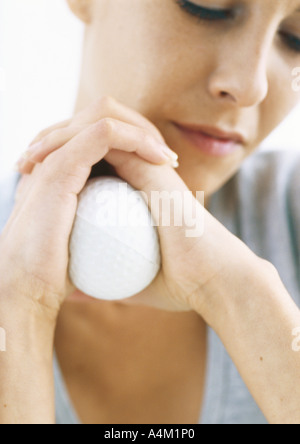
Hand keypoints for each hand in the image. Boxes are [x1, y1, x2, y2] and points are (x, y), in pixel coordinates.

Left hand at [13, 96, 260, 316]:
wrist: (215, 283)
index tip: (29, 180)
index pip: (92, 162)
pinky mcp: (154, 166)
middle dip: (53, 141)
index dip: (58, 163)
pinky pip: (110, 138)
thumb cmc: (179, 284)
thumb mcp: (130, 282)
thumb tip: (74, 291)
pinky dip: (75, 140)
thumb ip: (101, 281)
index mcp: (137, 194)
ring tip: (29, 156)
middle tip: (23, 161)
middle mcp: (143, 172)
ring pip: (97, 128)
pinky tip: (47, 157)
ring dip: (58, 135)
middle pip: (91, 137)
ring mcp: (150, 165)